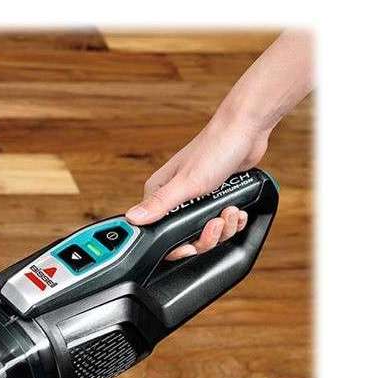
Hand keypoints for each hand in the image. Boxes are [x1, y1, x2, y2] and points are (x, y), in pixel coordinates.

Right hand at [124, 118, 269, 259]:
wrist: (246, 131)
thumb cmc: (216, 148)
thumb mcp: (186, 182)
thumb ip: (159, 204)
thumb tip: (132, 219)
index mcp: (160, 193)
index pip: (159, 233)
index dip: (177, 246)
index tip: (191, 245)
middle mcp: (175, 198)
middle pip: (186, 237)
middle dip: (207, 235)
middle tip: (216, 222)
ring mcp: (196, 199)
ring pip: (206, 232)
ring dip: (224, 227)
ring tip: (230, 210)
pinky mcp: (214, 198)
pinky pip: (221, 223)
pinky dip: (233, 221)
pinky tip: (237, 209)